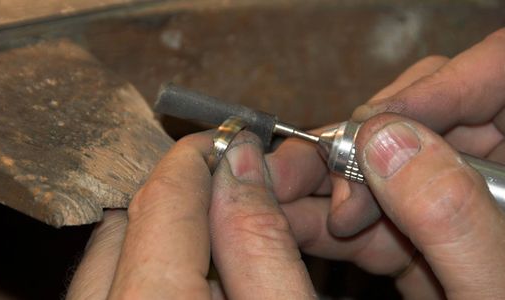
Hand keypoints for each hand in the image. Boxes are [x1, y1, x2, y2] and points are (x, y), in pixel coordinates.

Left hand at [67, 132, 314, 298]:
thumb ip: (261, 243)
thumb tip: (240, 166)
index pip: (161, 199)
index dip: (198, 158)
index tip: (225, 142)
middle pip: (127, 220)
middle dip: (178, 193)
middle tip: (225, 188)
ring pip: (107, 252)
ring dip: (158, 230)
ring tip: (209, 234)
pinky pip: (103, 284)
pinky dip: (142, 264)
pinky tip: (183, 272)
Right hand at [265, 28, 504, 297]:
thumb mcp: (494, 289)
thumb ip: (453, 216)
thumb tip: (385, 140)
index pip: (475, 95)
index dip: (409, 103)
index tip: (351, 134)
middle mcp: (478, 185)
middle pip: (408, 136)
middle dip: (343, 151)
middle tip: (285, 165)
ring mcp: (443, 218)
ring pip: (375, 180)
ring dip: (320, 188)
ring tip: (270, 194)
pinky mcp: (415, 251)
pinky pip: (367, 226)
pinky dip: (323, 225)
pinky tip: (287, 225)